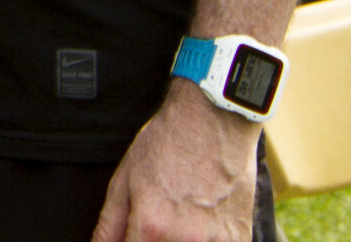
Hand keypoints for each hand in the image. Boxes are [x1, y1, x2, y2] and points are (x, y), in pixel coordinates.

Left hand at [90, 85, 261, 241]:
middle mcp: (186, 238)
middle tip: (156, 223)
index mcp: (151, 225)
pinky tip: (200, 223)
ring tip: (180, 219)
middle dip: (151, 241)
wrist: (212, 122)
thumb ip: (110, 224)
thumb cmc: (167, 146)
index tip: (133, 236)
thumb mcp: (124, 180)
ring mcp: (217, 241)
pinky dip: (206, 241)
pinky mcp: (241, 238)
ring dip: (178, 241)